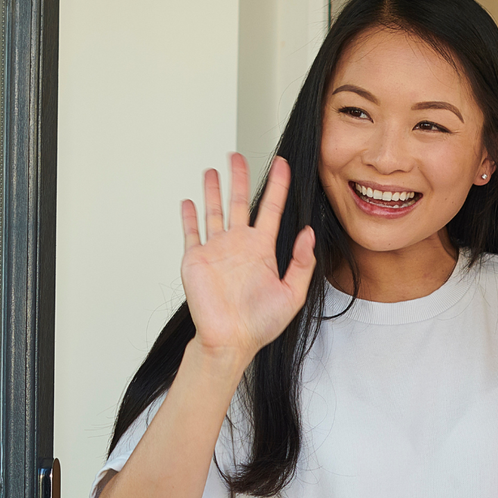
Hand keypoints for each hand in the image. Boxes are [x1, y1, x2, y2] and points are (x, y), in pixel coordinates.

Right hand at [179, 153, 317, 364]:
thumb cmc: (260, 324)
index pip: (272, 209)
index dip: (278, 185)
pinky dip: (189, 217)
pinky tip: (189, 202)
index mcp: (262, 250)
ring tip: (212, 170)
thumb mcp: (292, 294)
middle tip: (238, 156)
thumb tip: (308, 233)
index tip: (282, 164)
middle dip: (239, 178)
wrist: (230, 341)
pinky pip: (192, 232)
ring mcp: (216, 250)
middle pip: (240, 202)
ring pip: (215, 211)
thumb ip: (301, 263)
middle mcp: (239, 245)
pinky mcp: (196, 259)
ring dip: (213, 191)